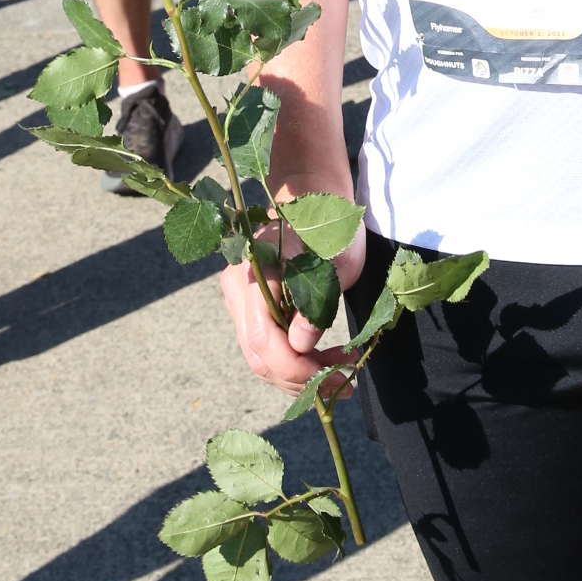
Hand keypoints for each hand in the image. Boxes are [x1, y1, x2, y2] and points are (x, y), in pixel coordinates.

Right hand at [218, 163, 366, 383]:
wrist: (312, 197)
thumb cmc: (330, 223)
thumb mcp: (338, 258)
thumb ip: (317, 301)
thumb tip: (301, 343)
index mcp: (256, 274)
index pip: (265, 341)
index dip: (298, 369)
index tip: (335, 375)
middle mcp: (238, 288)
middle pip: (259, 356)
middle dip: (301, 379)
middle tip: (344, 383)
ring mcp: (239, 298)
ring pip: (260, 357)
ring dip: (299, 375)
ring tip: (339, 373)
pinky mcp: (248, 305)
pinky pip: (265, 345)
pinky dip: (293, 362)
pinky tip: (322, 361)